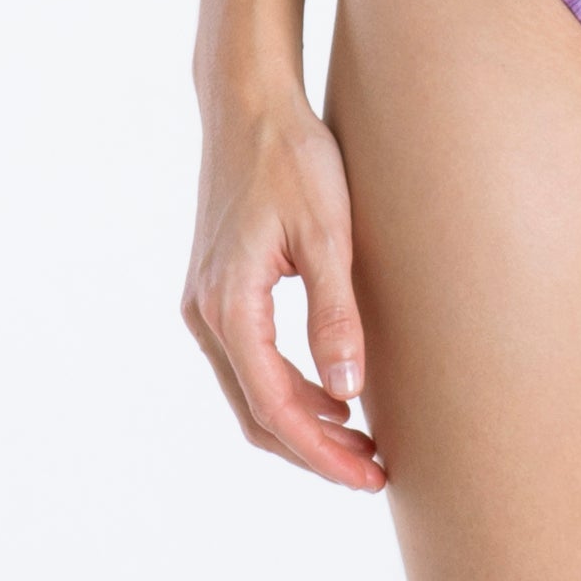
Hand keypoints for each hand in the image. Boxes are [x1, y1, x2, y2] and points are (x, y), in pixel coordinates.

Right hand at [181, 90, 386, 489]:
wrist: (248, 104)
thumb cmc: (293, 158)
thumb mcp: (327, 234)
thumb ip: (335, 315)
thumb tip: (348, 393)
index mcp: (230, 306)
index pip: (275, 408)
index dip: (323, 453)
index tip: (371, 475)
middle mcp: (206, 314)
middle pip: (256, 414)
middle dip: (315, 453)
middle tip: (376, 472)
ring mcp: (205, 305)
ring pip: (250, 394)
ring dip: (302, 427)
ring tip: (363, 443)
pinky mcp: (217, 292)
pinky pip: (248, 365)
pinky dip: (288, 393)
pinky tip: (335, 396)